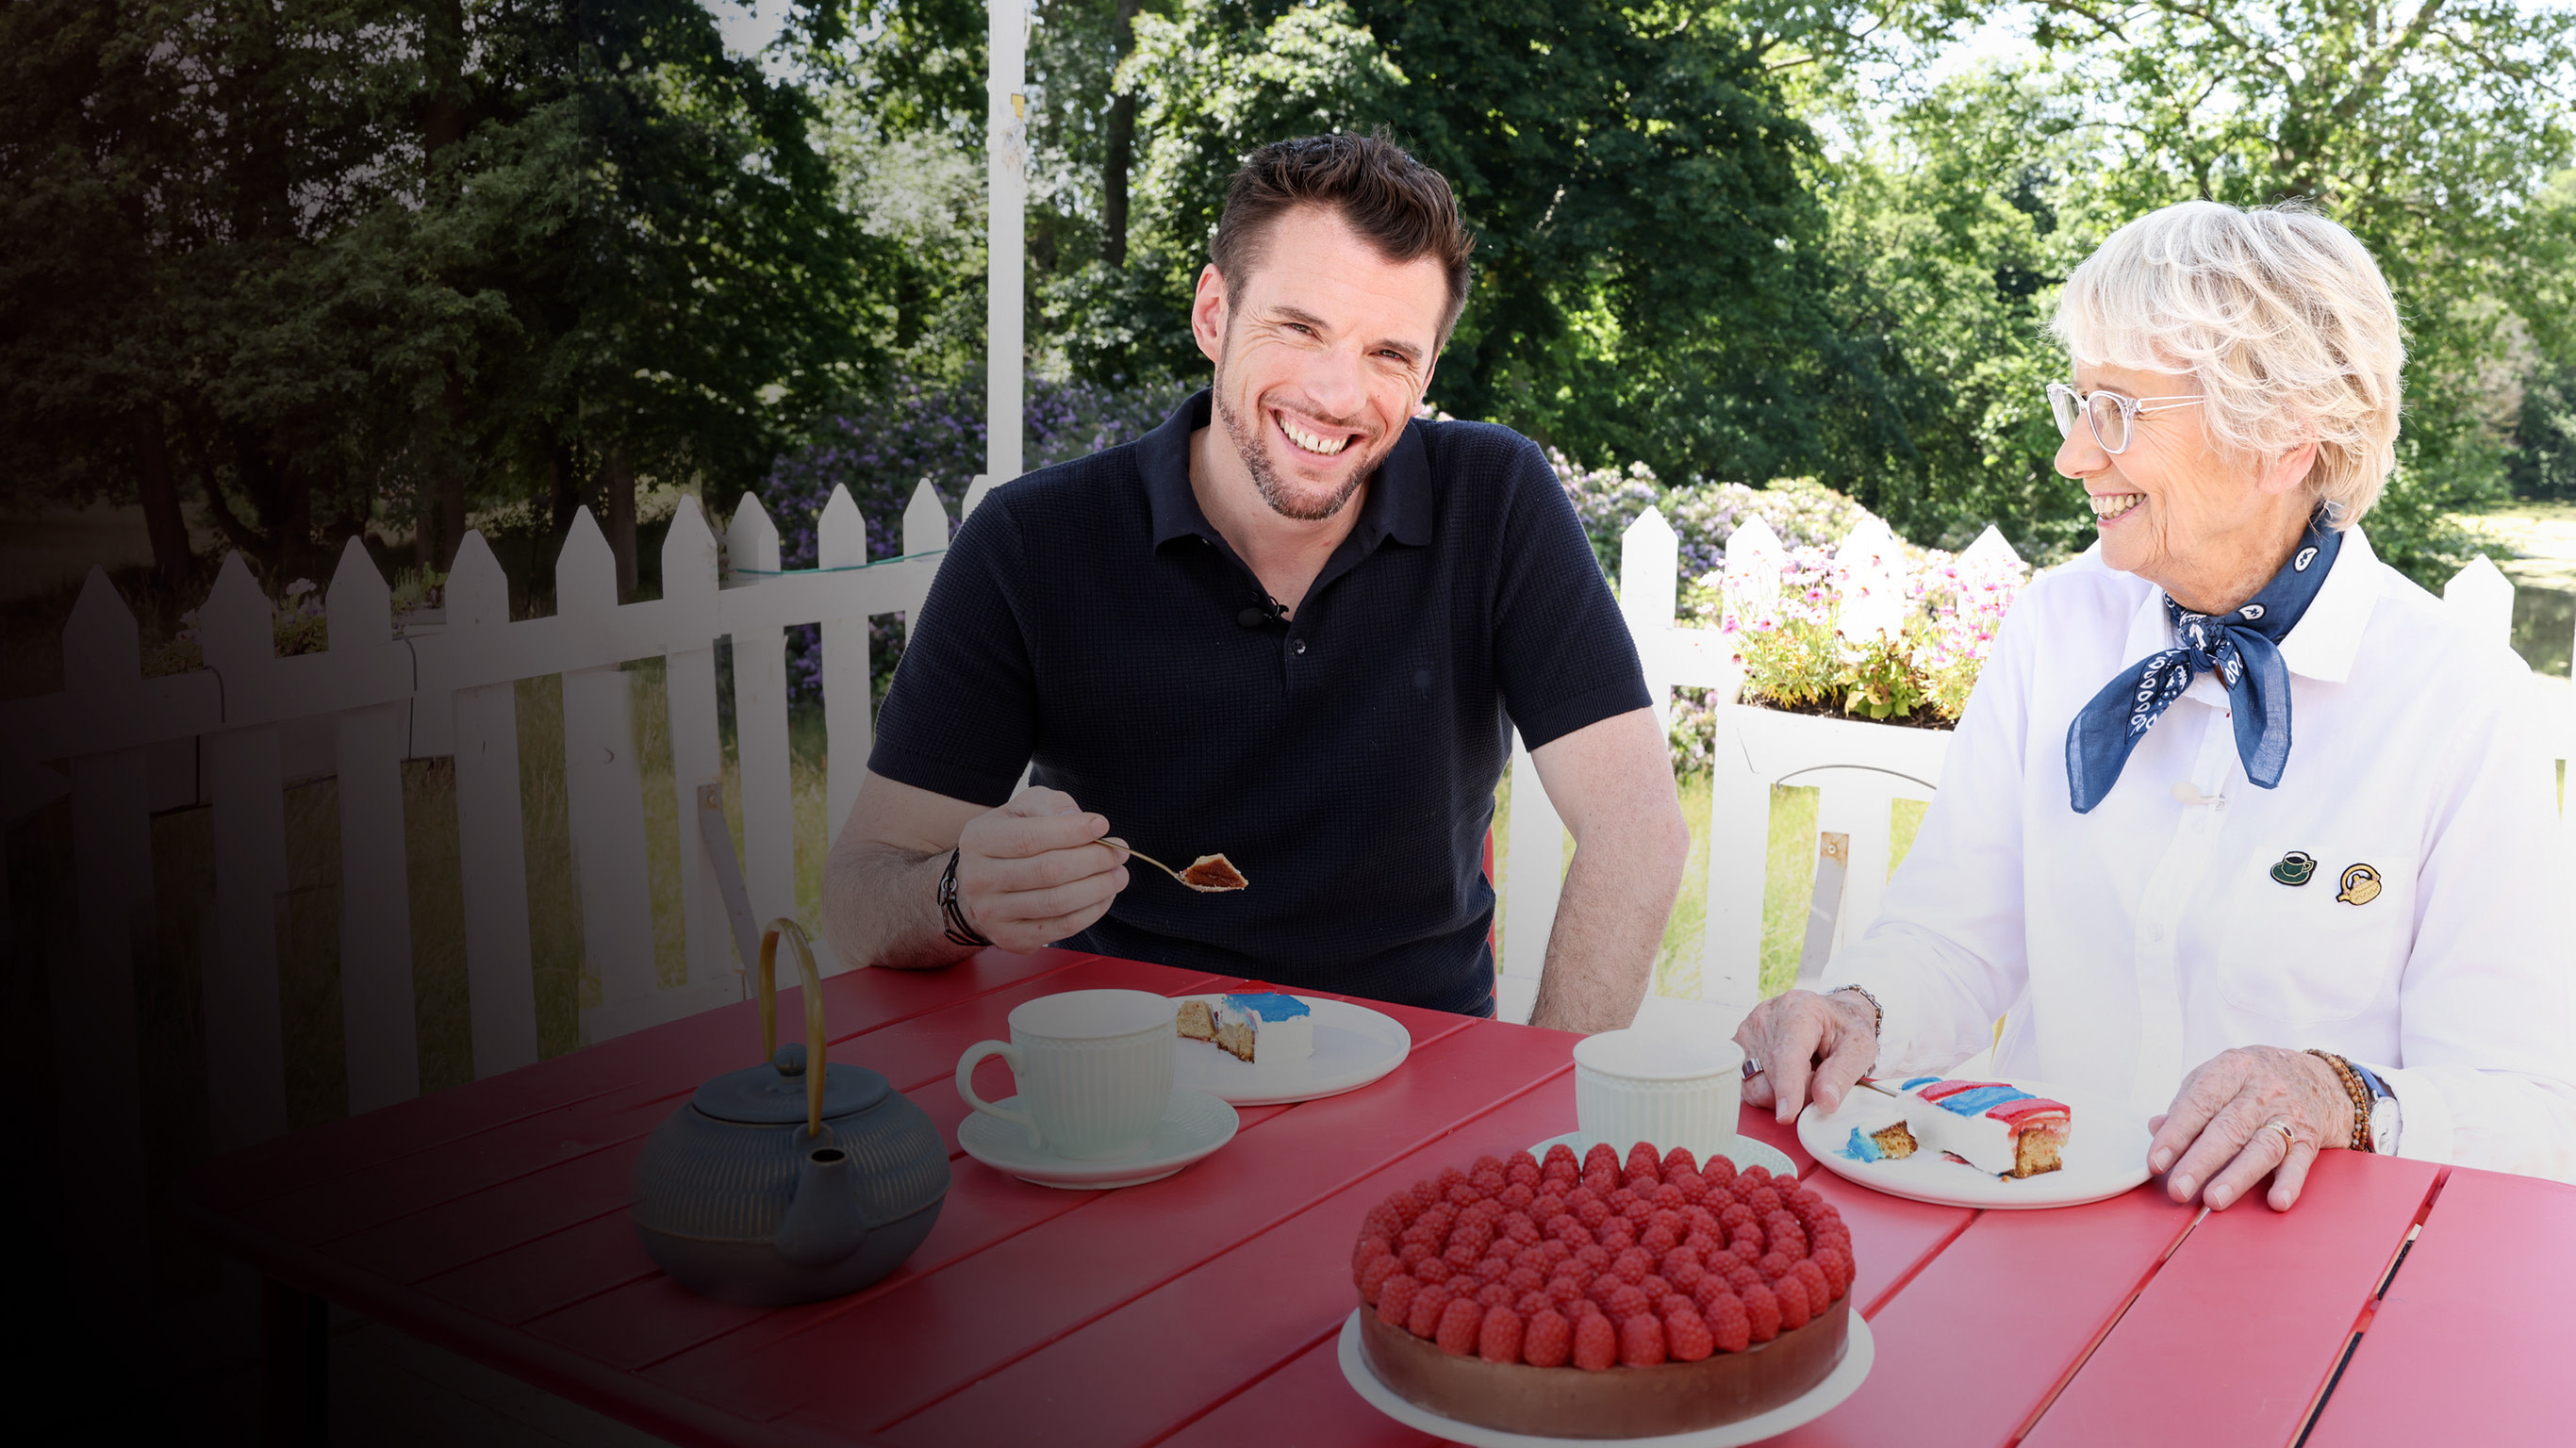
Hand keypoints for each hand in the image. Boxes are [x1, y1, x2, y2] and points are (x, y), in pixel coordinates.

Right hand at [951, 787, 1129, 952]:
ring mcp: (993, 914)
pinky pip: (1062, 927)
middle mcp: (979, 879)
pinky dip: (1092, 911)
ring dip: (1099, 887)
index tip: (1102, 826)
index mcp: (979, 840)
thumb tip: (1077, 820)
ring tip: (1118, 874)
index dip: (1072, 832)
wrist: (979, 883)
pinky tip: (1104, 895)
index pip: (1031, 837)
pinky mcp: (1011, 938)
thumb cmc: (1009, 839)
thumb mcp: (1023, 809)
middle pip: (1049, 871)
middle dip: (1094, 860)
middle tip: (1119, 852)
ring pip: (1058, 902)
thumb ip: (1050, 806)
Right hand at [1733, 989, 1879, 1124]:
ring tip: (1803, 1075)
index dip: (1787, 1086)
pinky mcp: (1737, 1050)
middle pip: (1773, 1077)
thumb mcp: (1859, 1046)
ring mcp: (1747, 1033)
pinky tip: (1784, 1076)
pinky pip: (1747, 1088)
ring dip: (1783, 1095)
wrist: (1831, 1014)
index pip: (1787, 1054)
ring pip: (1757, 1087)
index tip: (1787, 1114)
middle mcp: (1765, 1018)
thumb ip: (1843, 1073)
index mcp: (1798, 1010)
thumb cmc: (1844, 1029)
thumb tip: (1825, 1102)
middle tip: (1821, 1080)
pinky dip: (1769, 1092)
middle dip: (1800, 1093)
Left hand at [2147, 1046, 2354, 1211]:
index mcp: (2233, 1069)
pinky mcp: (2310, 1139)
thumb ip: (2188, 1103)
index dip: (2175, 1134)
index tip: (2156, 1162)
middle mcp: (2263, 1090)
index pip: (2199, 1103)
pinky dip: (2289, 1183)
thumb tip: (2157, 1127)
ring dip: (2237, 1177)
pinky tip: (2276, 1201)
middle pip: (2228, 1129)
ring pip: (2261, 1148)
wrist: (2321, 1078)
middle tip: (2178, 1189)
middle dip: (2200, 1162)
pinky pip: (2300, 1162)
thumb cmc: (2256, 1080)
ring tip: (2213, 1200)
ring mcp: (2289, 1115)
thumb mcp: (2220, 1076)